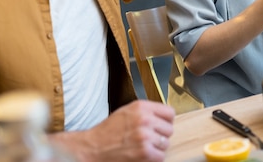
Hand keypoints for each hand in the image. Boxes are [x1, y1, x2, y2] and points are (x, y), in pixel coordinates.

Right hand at [52, 100, 175, 161]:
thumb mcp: (127, 112)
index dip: (166, 121)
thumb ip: (146, 112)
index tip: (161, 126)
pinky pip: (160, 156)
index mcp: (141, 107)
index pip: (170, 113)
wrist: (92, 148)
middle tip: (148, 138)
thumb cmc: (108, 131)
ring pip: (165, 143)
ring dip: (156, 148)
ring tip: (143, 146)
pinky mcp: (145, 152)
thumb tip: (164, 118)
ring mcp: (145, 136)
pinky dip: (153, 158)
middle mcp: (145, 119)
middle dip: (160, 135)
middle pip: (169, 129)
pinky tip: (142, 155)